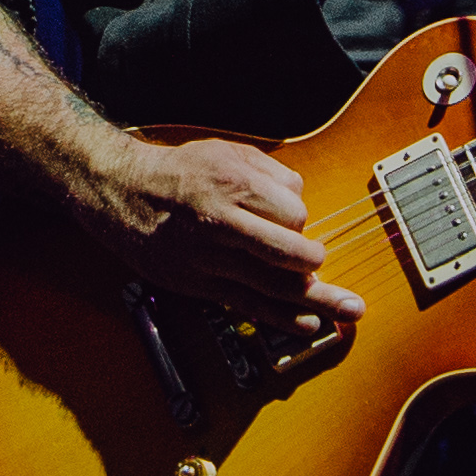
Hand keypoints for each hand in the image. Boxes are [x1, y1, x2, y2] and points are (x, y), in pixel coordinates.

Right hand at [89, 134, 363, 320]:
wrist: (124, 196)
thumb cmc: (182, 172)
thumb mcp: (228, 151)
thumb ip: (272, 172)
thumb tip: (303, 200)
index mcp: (232, 184)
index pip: (292, 212)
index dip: (299, 218)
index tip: (290, 218)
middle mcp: (221, 223)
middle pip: (287, 252)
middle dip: (312, 260)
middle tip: (317, 259)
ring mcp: (210, 259)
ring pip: (273, 285)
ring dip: (317, 299)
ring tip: (351, 309)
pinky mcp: (201, 285)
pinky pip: (248, 305)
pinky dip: (282, 317)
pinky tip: (309, 324)